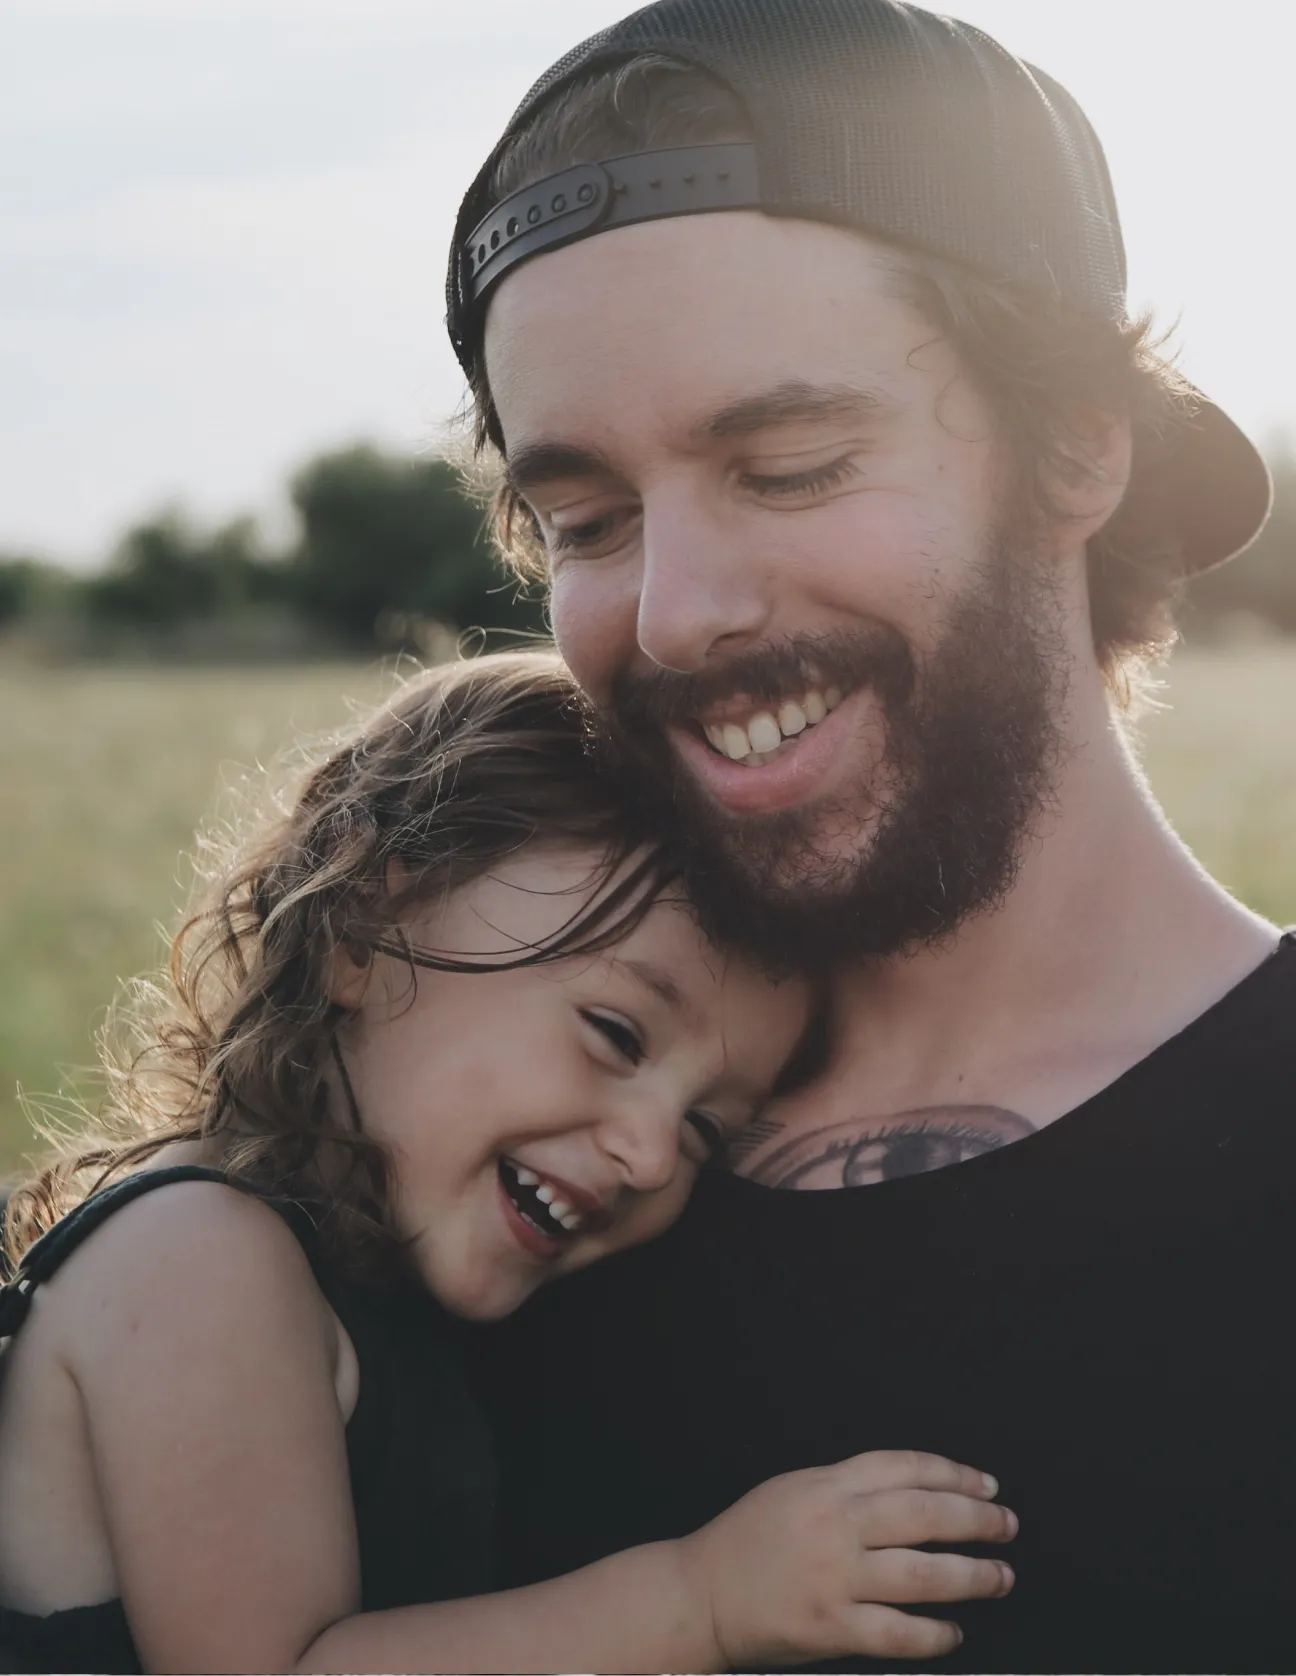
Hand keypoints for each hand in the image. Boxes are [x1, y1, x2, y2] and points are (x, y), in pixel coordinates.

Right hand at [680, 1448, 1016, 1667]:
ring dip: (972, 1576)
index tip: (986, 1485)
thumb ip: (847, 1488)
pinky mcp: (831, 1627)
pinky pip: (899, 1632)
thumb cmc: (746, 1542)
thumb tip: (912, 1492)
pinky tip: (953, 1631)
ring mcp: (835, 1578)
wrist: (701, 1593)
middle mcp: (836, 1525)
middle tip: (1006, 1526)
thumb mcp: (794, 1490)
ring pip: (923, 1574)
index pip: (906, 1468)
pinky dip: (934, 1634)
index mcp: (827, 1485)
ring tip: (999, 1577)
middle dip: (976, 1519)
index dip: (954, 1474)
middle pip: (925, 1514)